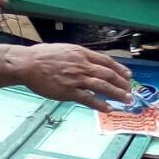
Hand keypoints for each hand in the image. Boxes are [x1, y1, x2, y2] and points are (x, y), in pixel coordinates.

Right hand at [14, 43, 132, 111]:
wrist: (28, 64)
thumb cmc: (43, 56)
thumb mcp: (66, 49)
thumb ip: (79, 56)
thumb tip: (89, 61)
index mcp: (82, 53)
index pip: (107, 61)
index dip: (119, 69)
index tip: (128, 75)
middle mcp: (82, 65)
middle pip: (108, 74)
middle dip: (122, 83)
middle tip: (130, 90)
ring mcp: (76, 79)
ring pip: (102, 87)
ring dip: (117, 94)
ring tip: (126, 100)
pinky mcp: (69, 92)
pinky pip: (88, 99)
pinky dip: (100, 104)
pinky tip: (108, 109)